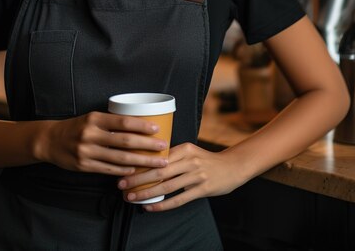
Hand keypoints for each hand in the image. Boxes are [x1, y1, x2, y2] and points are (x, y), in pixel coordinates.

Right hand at [36, 111, 168, 175]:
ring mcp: (87, 152)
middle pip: (125, 142)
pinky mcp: (84, 166)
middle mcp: (91, 135)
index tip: (157, 129)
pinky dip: (124, 171)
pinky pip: (109, 170)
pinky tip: (136, 171)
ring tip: (156, 163)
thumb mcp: (91, 118)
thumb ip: (110, 122)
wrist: (51, 140)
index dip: (141, 126)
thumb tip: (138, 125)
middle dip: (147, 146)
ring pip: (120, 159)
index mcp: (94, 119)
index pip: (122, 122)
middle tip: (163, 148)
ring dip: (141, 162)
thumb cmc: (77, 127)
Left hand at [116, 142, 244, 210]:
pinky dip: (162, 204)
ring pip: (166, 186)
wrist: (233, 167)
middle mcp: (189, 160)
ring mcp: (196, 175)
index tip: (124, 167)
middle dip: (137, 178)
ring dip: (146, 193)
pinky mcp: (202, 189)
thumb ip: (173, 155)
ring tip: (131, 197)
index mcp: (184, 148)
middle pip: (158, 170)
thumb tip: (147, 161)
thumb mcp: (190, 151)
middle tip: (121, 184)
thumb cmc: (207, 160)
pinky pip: (179, 199)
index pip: (157, 156)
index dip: (140, 163)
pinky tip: (150, 207)